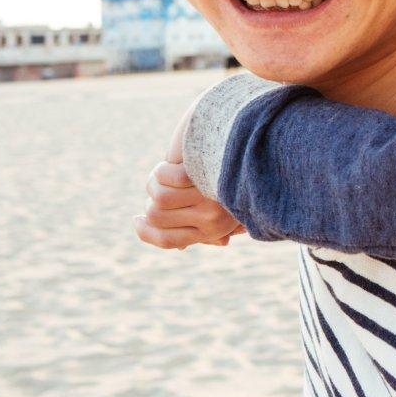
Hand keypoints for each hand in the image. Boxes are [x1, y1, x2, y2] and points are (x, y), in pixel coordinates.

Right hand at [134, 111, 244, 249]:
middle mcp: (211, 220)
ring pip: (158, 197)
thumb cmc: (240, 177)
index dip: (146, 232)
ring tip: (166, 169)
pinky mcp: (204, 176)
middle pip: (155, 216)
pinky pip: (166, 177)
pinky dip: (165, 168)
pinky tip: (174, 160)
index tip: (136, 220)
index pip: (167, 241)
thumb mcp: (224, 209)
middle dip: (152, 197)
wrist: (259, 148)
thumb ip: (201, 230)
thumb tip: (181, 248)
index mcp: (213, 230)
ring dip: (157, 180)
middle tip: (158, 181)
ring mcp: (208, 197)